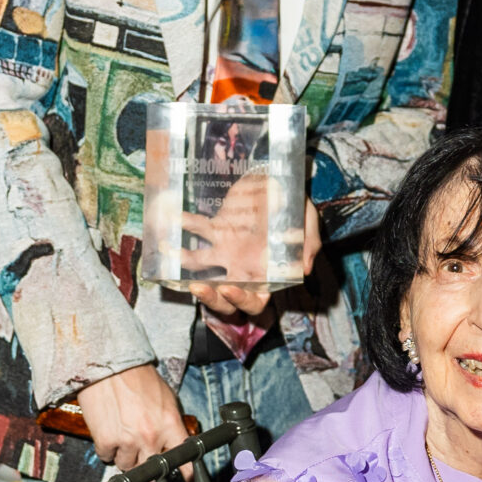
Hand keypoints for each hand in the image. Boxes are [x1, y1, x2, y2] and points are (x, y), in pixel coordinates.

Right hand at [74, 364, 189, 472]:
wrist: (107, 362)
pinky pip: (107, 456)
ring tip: (122, 431)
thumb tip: (172, 445)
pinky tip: (108, 428)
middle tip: (140, 446)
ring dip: (124, 454)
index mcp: (171, 425)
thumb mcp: (165, 399)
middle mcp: (151, 437)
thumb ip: (170, 424)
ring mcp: (128, 441)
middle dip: (146, 462)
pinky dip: (106, 447)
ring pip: (127, 466)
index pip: (186, 463)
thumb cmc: (137, 378)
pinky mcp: (106, 441)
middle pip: (152, 470)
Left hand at [186, 173, 322, 318]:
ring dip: (184, 263)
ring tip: (173, 252)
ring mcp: (228, 250)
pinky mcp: (218, 229)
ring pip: (202, 268)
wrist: (281, 179)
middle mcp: (244, 267)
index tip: (229, 287)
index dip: (241, 302)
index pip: (254, 302)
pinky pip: (197, 231)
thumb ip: (309, 245)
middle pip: (224, 297)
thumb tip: (306, 270)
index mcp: (267, 273)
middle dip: (210, 298)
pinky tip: (172, 218)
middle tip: (198, 287)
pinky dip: (183, 225)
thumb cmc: (297, 205)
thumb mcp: (310, 223)